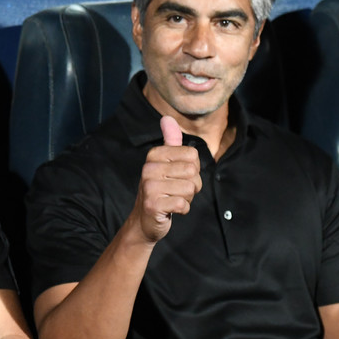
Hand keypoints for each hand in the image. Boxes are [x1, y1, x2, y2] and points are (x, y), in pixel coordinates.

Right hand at [129, 116, 201, 242]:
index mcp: (154, 155)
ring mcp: (149, 186)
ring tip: (173, 199)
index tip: (179, 177)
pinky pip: (183, 204)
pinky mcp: (153, 204)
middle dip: (192, 186)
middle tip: (177, 191)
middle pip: (193, 172)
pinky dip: (183, 210)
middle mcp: (149, 168)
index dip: (193, 170)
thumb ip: (170, 141)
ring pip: (190, 188)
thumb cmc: (161, 189)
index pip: (193, 155)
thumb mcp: (166, 163)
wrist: (145, 220)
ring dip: (187, 198)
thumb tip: (167, 117)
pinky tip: (171, 209)